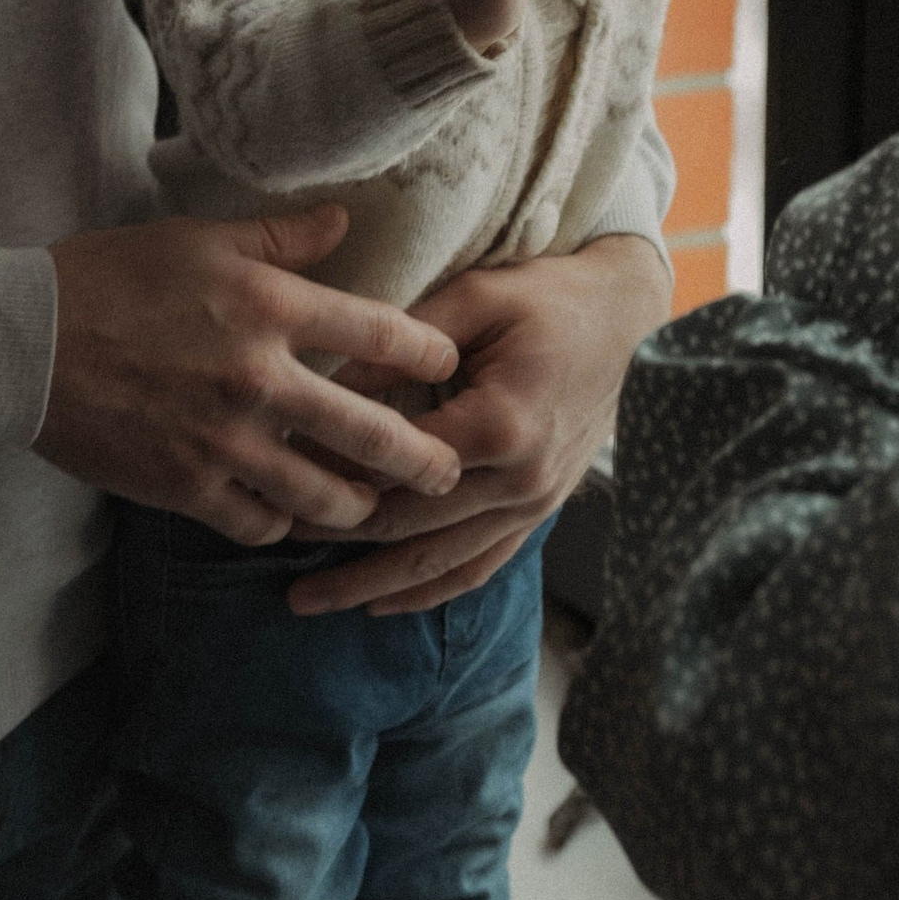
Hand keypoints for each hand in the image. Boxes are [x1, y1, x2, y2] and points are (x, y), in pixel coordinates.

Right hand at [36, 205, 464, 542]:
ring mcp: (223, 441)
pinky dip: (280, 524)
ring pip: (320, 494)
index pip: (381, 334)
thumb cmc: (112, 276)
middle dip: (423, 458)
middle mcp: (260, 379)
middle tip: (451, 470)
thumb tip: (344, 221)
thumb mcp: (201, 239)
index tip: (449, 366)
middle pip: (370, 433)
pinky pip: (256, 522)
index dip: (430, 355)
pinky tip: (291, 518)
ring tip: (376, 507)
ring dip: (357, 505)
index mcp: (271, 308)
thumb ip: (281, 238)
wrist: (26, 341)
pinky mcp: (184, 486)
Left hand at [284, 234, 673, 616]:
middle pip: (410, 529)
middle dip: (337, 542)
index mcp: (502, 425)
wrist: (627, 318)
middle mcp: (520, 480)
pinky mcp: (541, 511)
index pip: (397, 466)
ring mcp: (535, 504)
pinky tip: (380, 601)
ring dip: (370, 586)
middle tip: (271, 543)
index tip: (281, 469)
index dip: (335, 472)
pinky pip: (479, 566)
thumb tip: (329, 377)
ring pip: (440, 565)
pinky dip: (428, 591)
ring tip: (308, 601)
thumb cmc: (550, 298)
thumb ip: (405, 339)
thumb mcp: (476, 298)